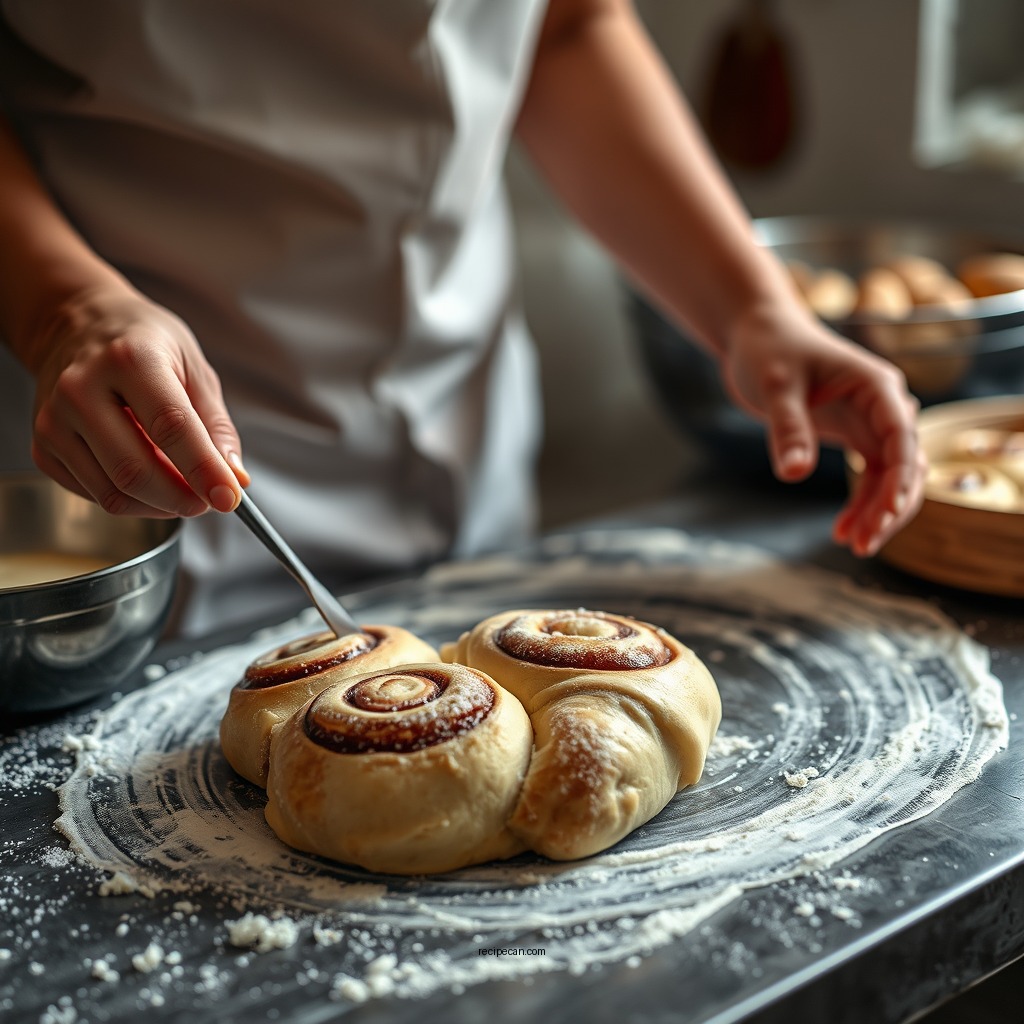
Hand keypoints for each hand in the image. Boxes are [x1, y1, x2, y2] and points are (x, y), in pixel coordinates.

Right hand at [27, 283, 248, 517]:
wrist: (78, 326)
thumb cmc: (144, 345)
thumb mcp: (194, 368)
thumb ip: (217, 426)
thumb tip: (236, 479)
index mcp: (131, 359)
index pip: (171, 427)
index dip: (204, 470)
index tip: (230, 498)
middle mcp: (82, 388)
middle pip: (134, 470)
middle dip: (181, 498)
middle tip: (208, 500)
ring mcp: (55, 420)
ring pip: (113, 493)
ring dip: (159, 505)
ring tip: (181, 488)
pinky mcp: (43, 446)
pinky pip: (94, 495)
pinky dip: (131, 500)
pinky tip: (147, 477)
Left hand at [720, 303, 925, 556]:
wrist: (756, 334)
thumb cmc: (768, 349)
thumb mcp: (776, 386)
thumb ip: (788, 427)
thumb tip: (793, 474)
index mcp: (876, 386)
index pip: (901, 435)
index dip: (901, 476)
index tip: (890, 510)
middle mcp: (883, 405)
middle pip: (905, 464)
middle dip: (890, 506)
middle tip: (863, 544)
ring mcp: (870, 422)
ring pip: (891, 477)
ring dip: (878, 512)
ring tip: (853, 544)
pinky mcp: (853, 436)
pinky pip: (870, 477)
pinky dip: (861, 505)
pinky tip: (843, 532)